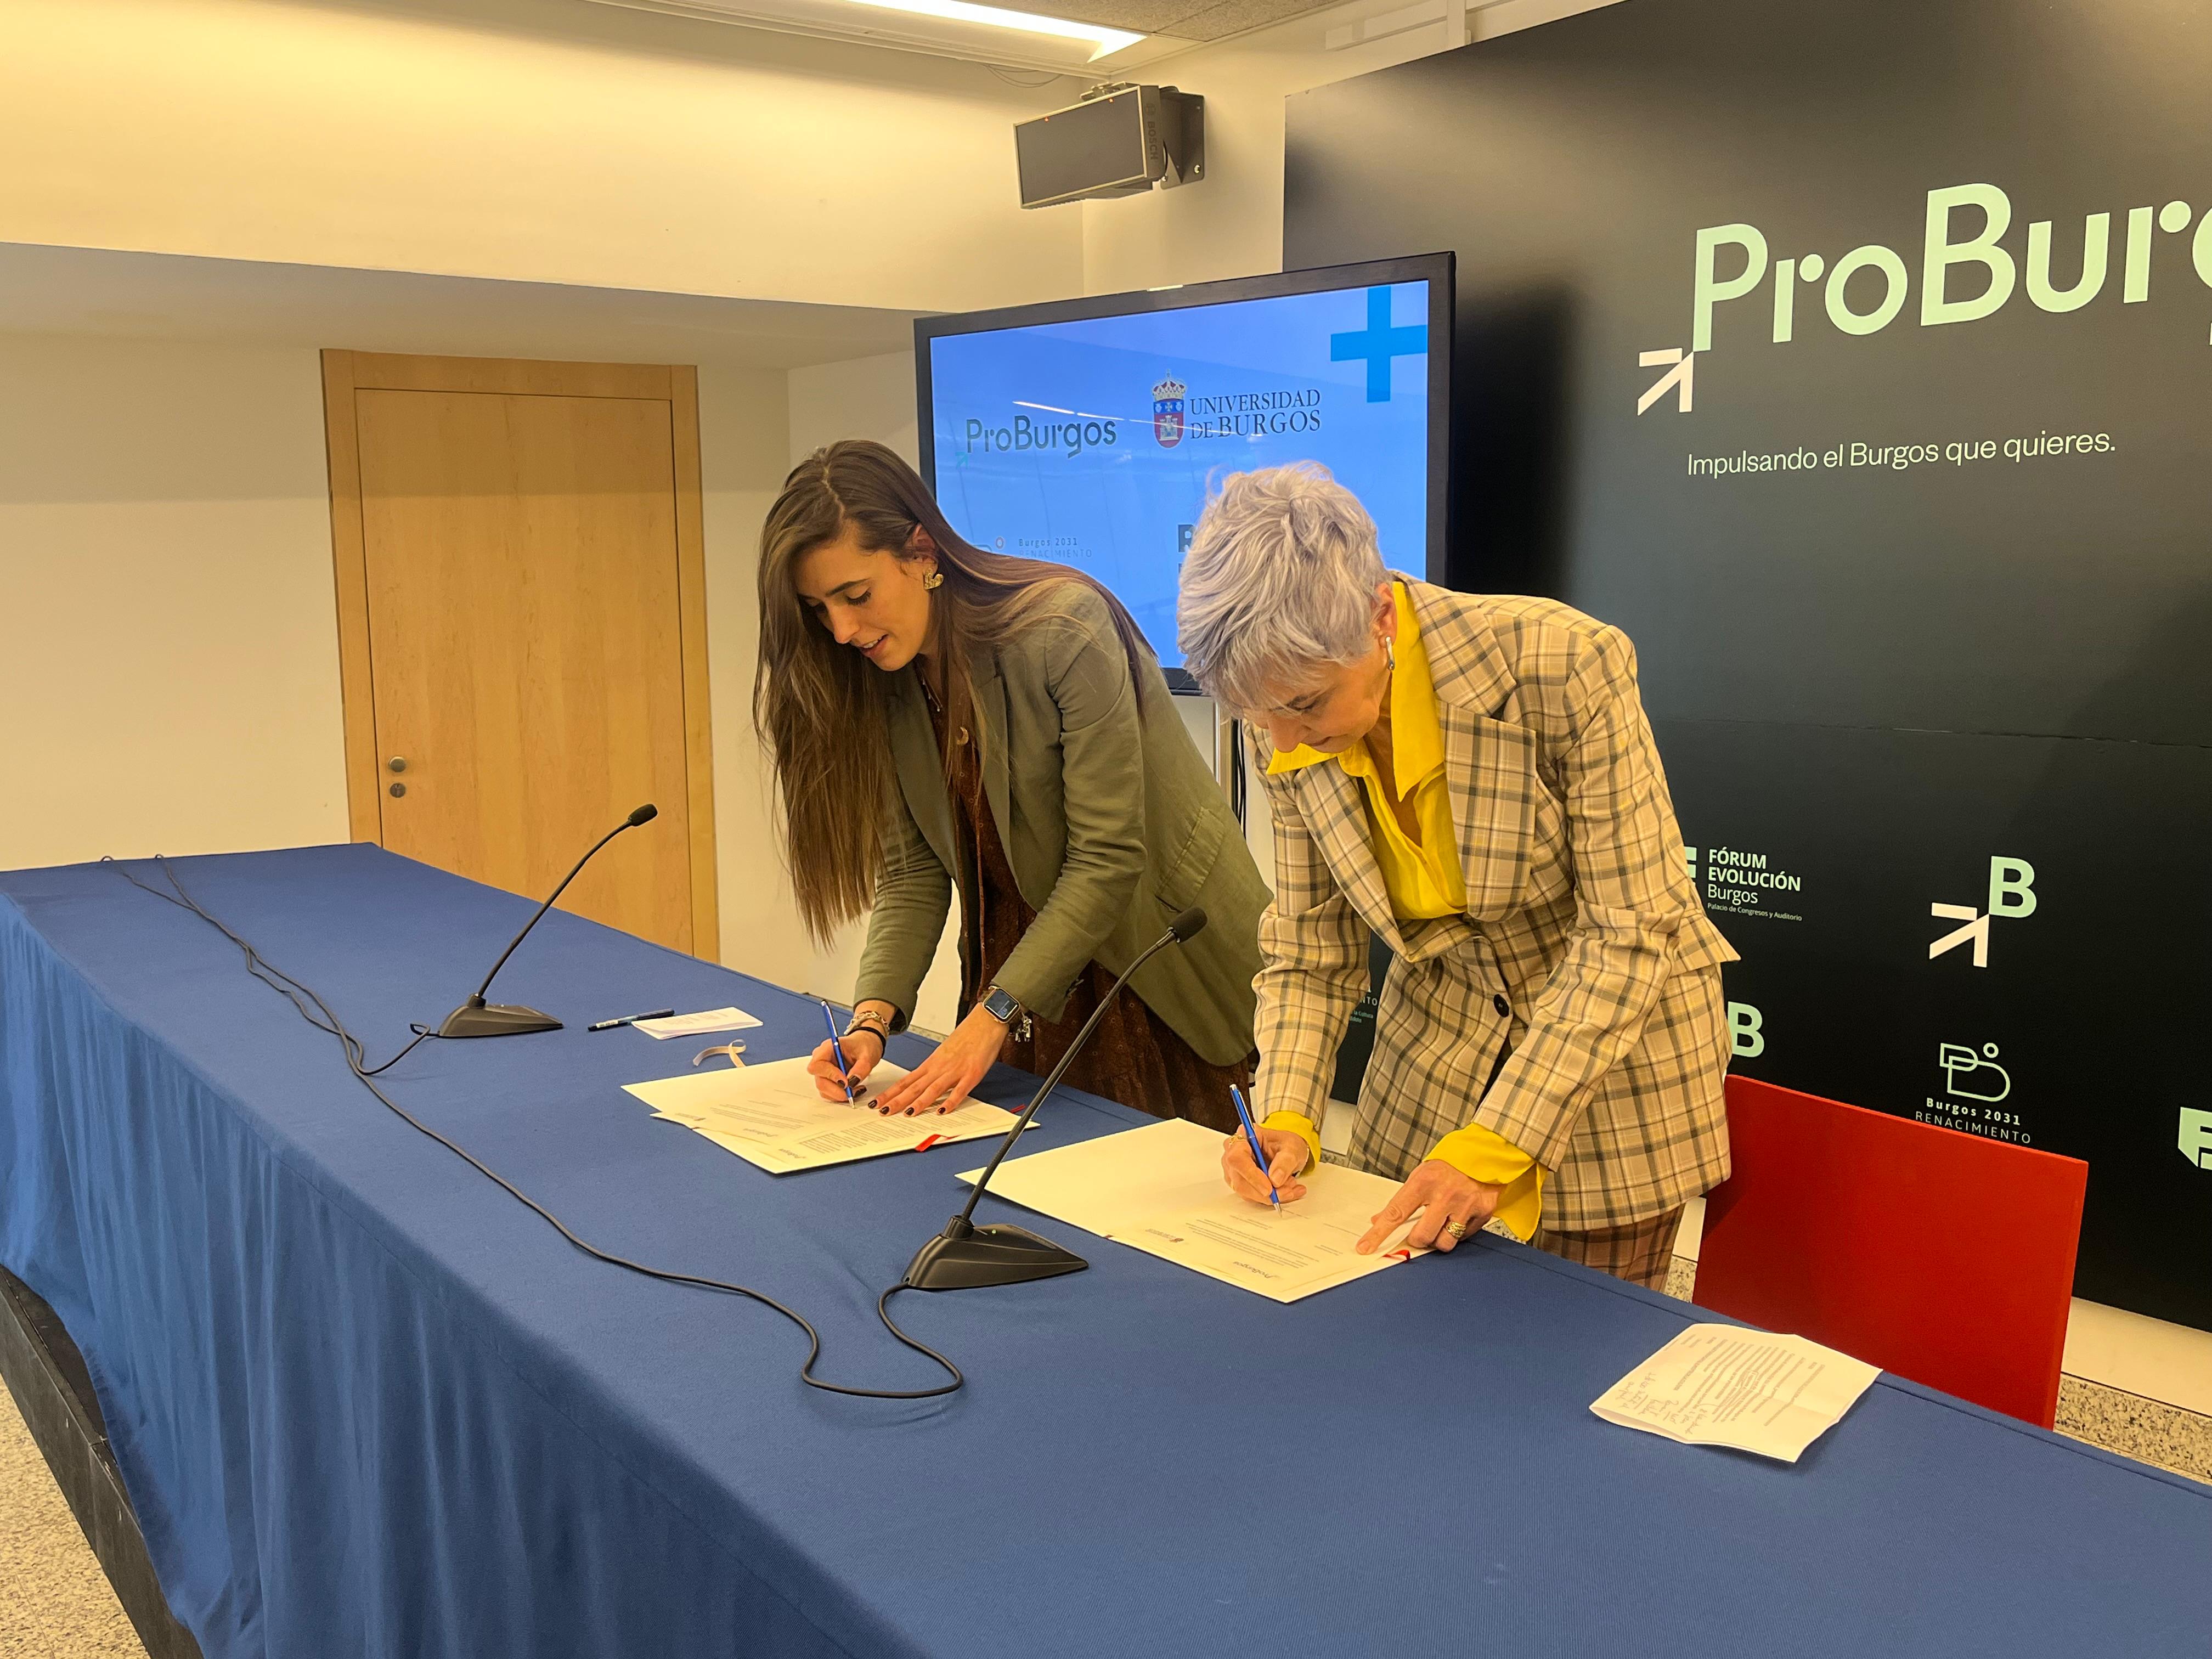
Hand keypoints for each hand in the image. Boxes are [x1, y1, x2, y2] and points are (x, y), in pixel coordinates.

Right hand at [807, 1028, 883, 1102]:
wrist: (865, 1047)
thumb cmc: (863, 1045)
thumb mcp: (867, 1055)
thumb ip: (861, 1068)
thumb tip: (852, 1081)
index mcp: (827, 1048)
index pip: (817, 1065)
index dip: (829, 1075)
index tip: (845, 1081)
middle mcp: (822, 1060)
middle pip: (820, 1081)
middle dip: (837, 1090)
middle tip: (853, 1090)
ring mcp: (823, 1071)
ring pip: (824, 1090)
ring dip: (840, 1094)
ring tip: (856, 1089)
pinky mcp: (827, 1080)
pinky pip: (829, 1093)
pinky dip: (840, 1095)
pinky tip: (852, 1089)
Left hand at [870, 1004, 1007, 1116]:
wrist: (985, 1021)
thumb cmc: (967, 1036)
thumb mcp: (945, 1052)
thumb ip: (935, 1069)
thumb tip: (923, 1083)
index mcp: (932, 1063)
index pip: (906, 1081)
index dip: (891, 1093)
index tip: (878, 1101)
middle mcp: (940, 1067)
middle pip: (915, 1087)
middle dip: (897, 1100)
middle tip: (883, 1111)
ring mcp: (955, 1071)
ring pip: (933, 1089)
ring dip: (919, 1102)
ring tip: (907, 1114)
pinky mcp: (972, 1073)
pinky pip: (960, 1090)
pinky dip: (951, 1101)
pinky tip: (943, 1111)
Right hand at [1221, 1127, 1311, 1206]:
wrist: (1288, 1153)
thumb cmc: (1286, 1145)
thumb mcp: (1292, 1147)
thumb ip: (1285, 1161)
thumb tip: (1275, 1179)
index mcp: (1244, 1137)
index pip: (1237, 1157)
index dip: (1251, 1175)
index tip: (1268, 1188)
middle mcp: (1234, 1153)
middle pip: (1240, 1179)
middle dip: (1265, 1191)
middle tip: (1287, 1191)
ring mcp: (1235, 1170)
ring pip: (1245, 1191)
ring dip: (1270, 1196)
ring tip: (1289, 1188)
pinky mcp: (1240, 1183)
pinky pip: (1252, 1197)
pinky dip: (1270, 1198)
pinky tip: (1285, 1192)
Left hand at [1355, 1159, 1503, 1254]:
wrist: (1484, 1153)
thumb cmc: (1449, 1166)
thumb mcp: (1421, 1176)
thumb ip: (1402, 1200)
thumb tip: (1379, 1220)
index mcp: (1424, 1182)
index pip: (1395, 1213)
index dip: (1378, 1233)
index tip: (1365, 1247)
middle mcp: (1444, 1195)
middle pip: (1421, 1236)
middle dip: (1418, 1239)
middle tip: (1420, 1230)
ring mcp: (1465, 1205)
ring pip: (1444, 1243)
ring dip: (1439, 1239)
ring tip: (1442, 1223)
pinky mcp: (1483, 1213)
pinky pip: (1464, 1238)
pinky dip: (1459, 1233)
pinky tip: (1459, 1217)